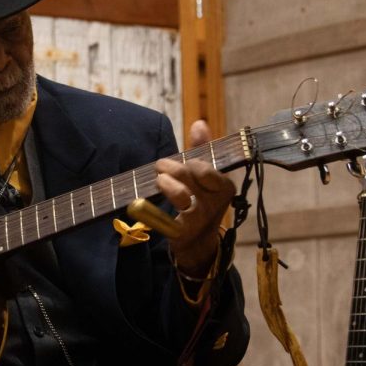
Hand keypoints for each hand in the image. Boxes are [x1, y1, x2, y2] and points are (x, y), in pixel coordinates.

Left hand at [156, 119, 233, 275]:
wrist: (199, 241)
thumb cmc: (201, 201)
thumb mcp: (206, 175)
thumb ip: (203, 150)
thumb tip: (199, 123)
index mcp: (224, 186)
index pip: (205, 166)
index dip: (188, 161)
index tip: (177, 162)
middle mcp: (216, 203)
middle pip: (188, 175)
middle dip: (169, 167)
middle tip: (159, 168)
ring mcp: (201, 219)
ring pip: (180, 195)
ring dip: (164, 184)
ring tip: (158, 182)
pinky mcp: (184, 233)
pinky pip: (165, 220)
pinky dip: (151, 212)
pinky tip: (142, 206)